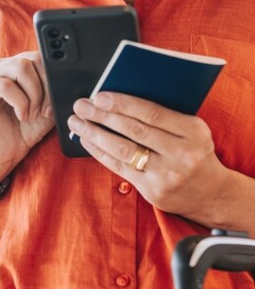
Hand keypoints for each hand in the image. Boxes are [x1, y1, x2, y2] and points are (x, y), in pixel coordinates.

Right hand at [0, 51, 54, 188]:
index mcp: (19, 67)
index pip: (40, 56)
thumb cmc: (25, 129)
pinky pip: (5, 85)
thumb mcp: (48, 106)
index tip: (57, 100)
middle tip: (44, 110)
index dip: (53, 77)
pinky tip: (21, 116)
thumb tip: (67, 80)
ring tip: (32, 113)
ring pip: (20, 67)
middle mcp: (3, 67)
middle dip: (45, 87)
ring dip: (33, 94)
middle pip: (32, 60)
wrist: (5, 152)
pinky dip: (19, 102)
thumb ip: (55, 90)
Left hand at [67, 91, 227, 222]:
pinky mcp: (153, 190)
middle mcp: (181, 153)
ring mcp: (167, 174)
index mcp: (193, 131)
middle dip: (103, 116)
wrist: (211, 193)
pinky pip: (120, 167)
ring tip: (76, 122)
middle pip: (134, 130)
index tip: (99, 96)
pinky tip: (87, 140)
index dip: (123, 103)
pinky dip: (99, 152)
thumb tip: (119, 97)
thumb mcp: (190, 129)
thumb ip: (164, 114)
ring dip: (95, 133)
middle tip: (81, 105)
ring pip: (123, 150)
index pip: (152, 112)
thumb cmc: (193, 151)